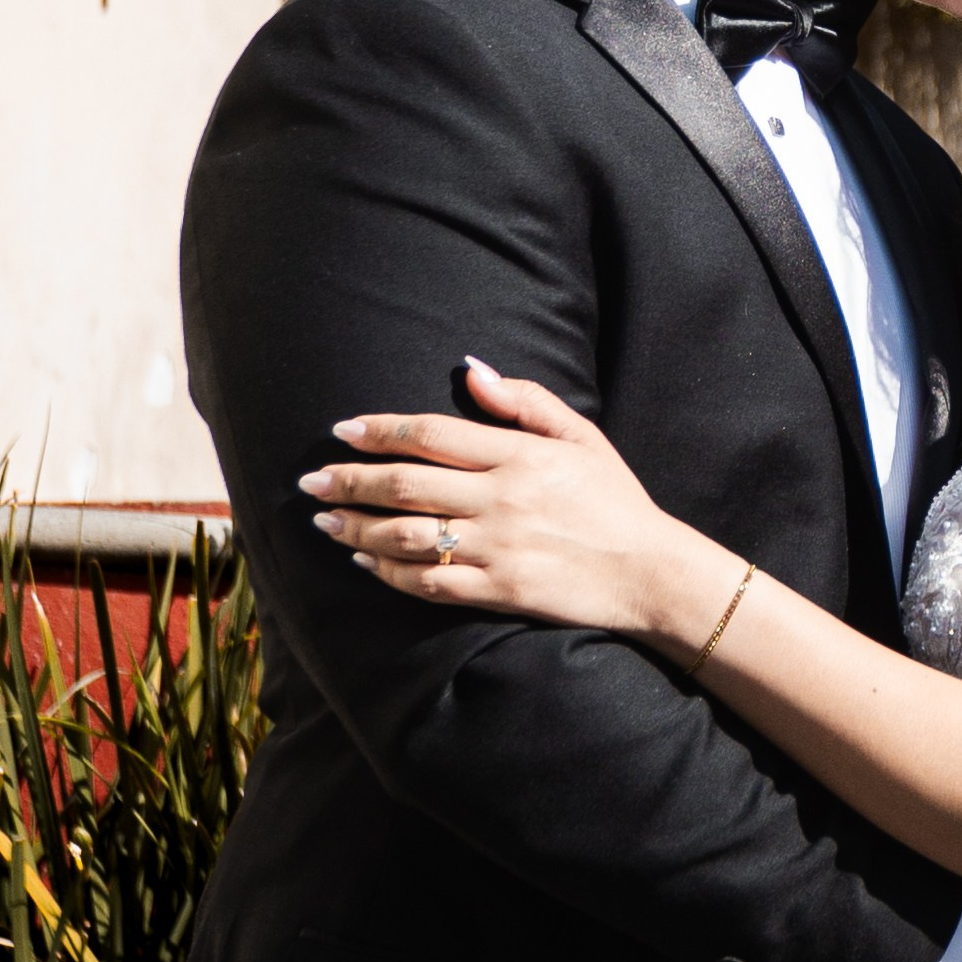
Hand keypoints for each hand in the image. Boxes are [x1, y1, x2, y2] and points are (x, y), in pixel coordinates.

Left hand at [301, 360, 724, 639]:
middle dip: (349, 481)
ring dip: (356, 528)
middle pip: (405, 485)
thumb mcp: (581, 435)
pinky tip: (366, 563)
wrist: (650, 572)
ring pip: (406, 537)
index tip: (343, 430)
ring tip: (325, 522)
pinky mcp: (498, 591)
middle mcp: (501, 499)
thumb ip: (525, 400)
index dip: (380, 431)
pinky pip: (428, 583)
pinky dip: (389, 573)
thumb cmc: (615, 499)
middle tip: (311, 481)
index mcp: (519, 455)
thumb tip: (472, 370)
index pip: (432, 434)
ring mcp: (497, 549)